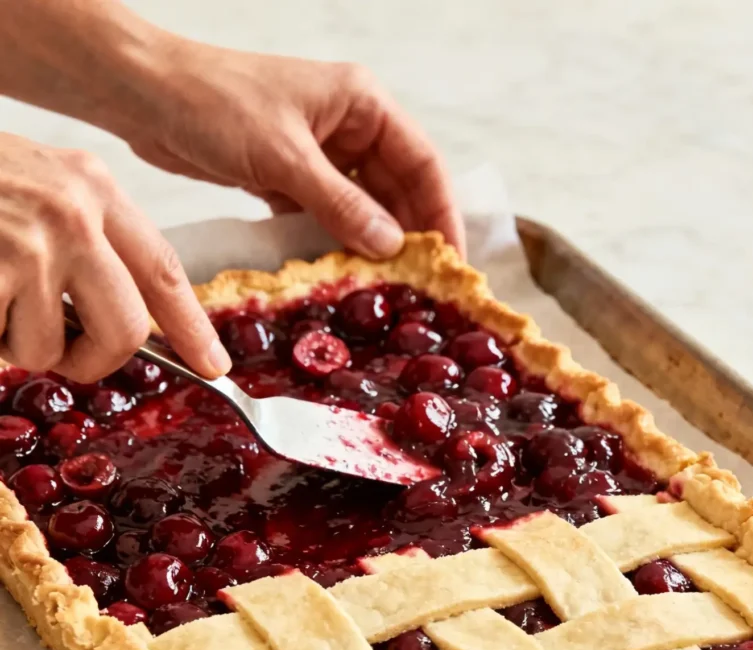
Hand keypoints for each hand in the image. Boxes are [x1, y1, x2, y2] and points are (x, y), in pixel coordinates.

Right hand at [0, 133, 230, 381]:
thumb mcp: (40, 190)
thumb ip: (88, 245)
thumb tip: (129, 322)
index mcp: (94, 189)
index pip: (161, 270)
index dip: (190, 325)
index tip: (214, 364)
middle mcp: (73, 213)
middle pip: (124, 330)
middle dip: (90, 359)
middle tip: (58, 353)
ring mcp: (29, 243)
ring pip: (46, 348)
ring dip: (12, 342)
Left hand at [126, 47, 464, 259]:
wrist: (144, 96)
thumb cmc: (213, 102)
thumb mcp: (285, 156)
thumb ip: (340, 204)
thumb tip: (390, 247)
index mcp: (361, 104)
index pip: (422, 163)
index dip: (442, 213)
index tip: (451, 262)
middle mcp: (347, 128)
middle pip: (397, 191)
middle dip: (409, 239)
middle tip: (422, 290)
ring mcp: (318, 156)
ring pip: (362, 210)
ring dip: (371, 249)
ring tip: (386, 294)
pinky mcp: (288, 179)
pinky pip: (324, 219)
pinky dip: (333, 247)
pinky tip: (341, 279)